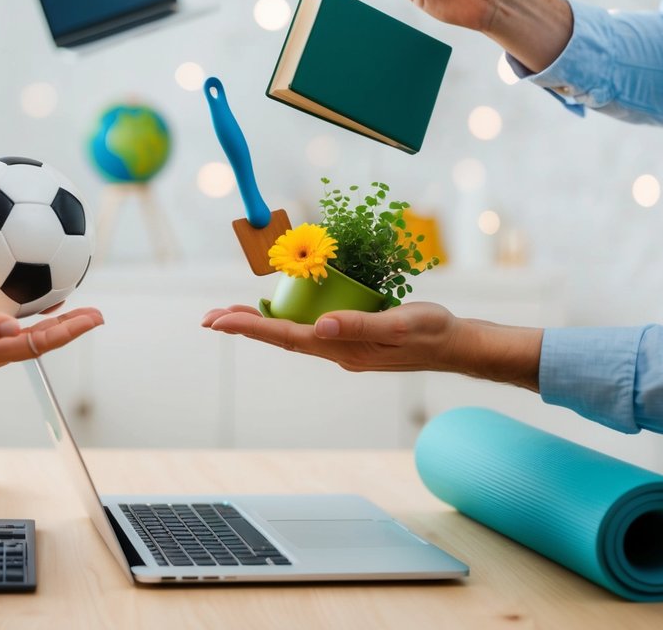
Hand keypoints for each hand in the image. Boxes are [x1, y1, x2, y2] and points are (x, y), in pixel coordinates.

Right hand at [0, 306, 104, 383]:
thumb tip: (13, 326)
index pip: (36, 343)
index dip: (68, 331)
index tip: (94, 318)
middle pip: (37, 344)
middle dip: (69, 330)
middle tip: (97, 315)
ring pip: (24, 341)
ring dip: (51, 328)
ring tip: (74, 312)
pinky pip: (6, 336)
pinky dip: (25, 323)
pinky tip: (25, 308)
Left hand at [202, 302, 540, 388]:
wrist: (456, 346)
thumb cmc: (431, 331)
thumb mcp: (398, 323)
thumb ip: (359, 326)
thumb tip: (319, 327)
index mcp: (341, 348)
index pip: (285, 336)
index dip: (249, 327)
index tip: (217, 321)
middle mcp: (335, 350)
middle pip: (279, 337)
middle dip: (242, 327)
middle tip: (206, 319)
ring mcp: (341, 346)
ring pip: (290, 334)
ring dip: (258, 325)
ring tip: (226, 316)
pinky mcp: (349, 339)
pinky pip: (307, 330)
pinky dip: (284, 321)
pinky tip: (274, 312)